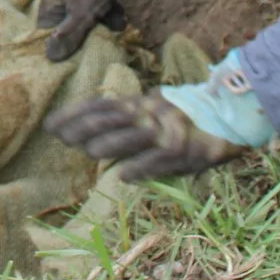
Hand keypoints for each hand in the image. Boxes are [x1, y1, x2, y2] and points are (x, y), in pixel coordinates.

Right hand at [37, 0, 144, 61]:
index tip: (73, 51)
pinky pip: (97, 4)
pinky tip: (121, 16)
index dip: (59, 40)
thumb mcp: (82, 13)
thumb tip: (50, 57)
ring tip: (117, 25)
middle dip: (86, 32)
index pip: (47, 28)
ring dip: (101, 22)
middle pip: (68, 22)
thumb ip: (68, 35)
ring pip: (86, 13)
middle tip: (100, 40)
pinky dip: (108, 11)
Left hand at [48, 48, 275, 179]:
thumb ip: (128, 116)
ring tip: (90, 153)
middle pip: (109, 118)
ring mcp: (165, 131)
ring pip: (131, 136)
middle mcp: (149, 114)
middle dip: (83, 127)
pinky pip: (157, 160)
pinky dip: (140, 168)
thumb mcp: (154, 108)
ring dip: (109, 144)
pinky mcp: (182, 151)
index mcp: (140, 103)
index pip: (100, 105)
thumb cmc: (186, 116)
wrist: (228, 115)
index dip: (74, 114)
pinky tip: (124, 176)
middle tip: (61, 137)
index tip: (51, 124)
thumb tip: (92, 132)